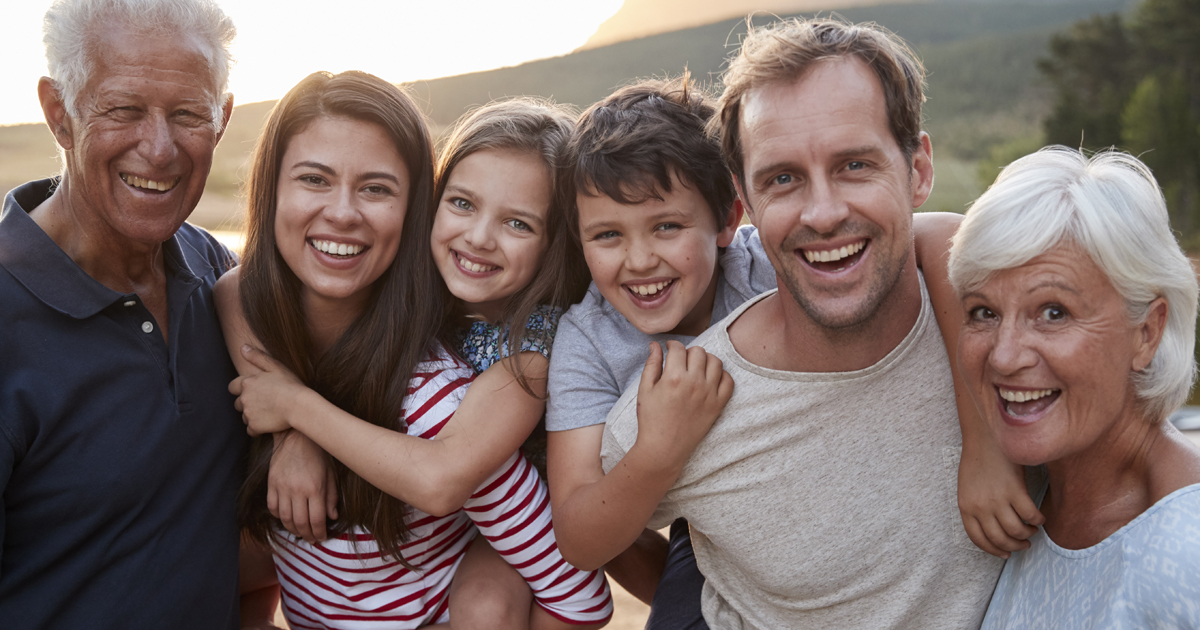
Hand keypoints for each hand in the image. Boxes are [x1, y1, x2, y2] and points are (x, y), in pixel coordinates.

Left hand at [230, 345, 307, 435]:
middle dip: (248, 403)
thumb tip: (243, 347)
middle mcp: (244, 398)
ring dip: (253, 415)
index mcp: (247, 383)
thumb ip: (257, 357)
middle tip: (265, 403)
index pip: (233, 387)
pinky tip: (270, 424)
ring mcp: (248, 413)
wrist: (299, 406)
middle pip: (238, 403)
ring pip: (245, 416)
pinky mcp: (254, 426)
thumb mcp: (276, 366)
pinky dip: (258, 428)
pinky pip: (251, 430)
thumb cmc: (291, 385)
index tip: (254, 391)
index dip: (241, 389)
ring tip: (271, 413)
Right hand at [269, 430, 338, 542]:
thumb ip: (332, 497)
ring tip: (300, 532)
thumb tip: (333, 516)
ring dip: (292, 530)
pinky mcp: (271, 484)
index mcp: (315, 489)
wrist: (296, 436)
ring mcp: (282, 488)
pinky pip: (272, 507)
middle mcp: (297, 491)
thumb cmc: (318, 454)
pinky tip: (286, 518)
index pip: (317, 520)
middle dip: (307, 535)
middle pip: (300, 523)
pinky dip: (279, 517)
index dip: (320, 533)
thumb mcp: (330, 474)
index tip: (322, 537)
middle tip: (311, 539)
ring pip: (285, 519)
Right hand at [634, 341, 733, 471]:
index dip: (672, 346)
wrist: (664, 448)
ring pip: (715, 362)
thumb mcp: (645, 390)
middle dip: (688, 352)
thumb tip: (655, 345)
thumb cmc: (651, 420)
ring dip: (705, 360)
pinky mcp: (718, 405)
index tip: (670, 349)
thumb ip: (651, 364)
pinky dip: (721, 375)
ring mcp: (709, 394)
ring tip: (696, 368)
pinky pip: (728, 381)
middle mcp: (694, 383)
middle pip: (698, 351)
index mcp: (673, 378)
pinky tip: (710, 379)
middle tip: (682, 361)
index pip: (678, 348)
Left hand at [958, 439, 1044, 557]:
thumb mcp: (968, 488)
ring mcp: (998, 500)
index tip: (1004, 554)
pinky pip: (1031, 516)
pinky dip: (1038, 520)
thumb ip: (976, 508)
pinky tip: (1040, 518)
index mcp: (966, 507)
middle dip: (1014, 547)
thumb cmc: (978, 461)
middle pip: (1000, 539)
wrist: (986, 437)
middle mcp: (981, 507)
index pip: (978, 539)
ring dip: (1027, 535)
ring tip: (1032, 530)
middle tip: (1024, 545)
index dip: (993, 550)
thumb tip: (992, 529)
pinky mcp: (1016, 491)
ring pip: (1017, 531)